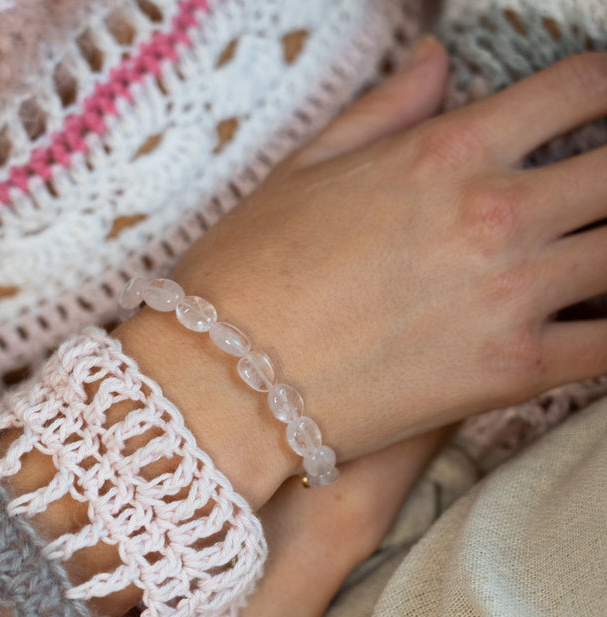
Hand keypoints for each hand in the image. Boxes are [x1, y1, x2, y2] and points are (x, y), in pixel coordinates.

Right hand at [118, 46, 606, 505]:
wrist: (221, 381)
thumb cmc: (245, 272)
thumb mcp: (301, 170)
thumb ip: (384, 109)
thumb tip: (439, 61)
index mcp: (446, 150)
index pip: (578, 88)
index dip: (601, 91)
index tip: (595, 113)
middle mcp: (493, 211)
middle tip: (592, 196)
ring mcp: (508, 294)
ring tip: (589, 260)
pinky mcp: (510, 373)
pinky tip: (595, 324)